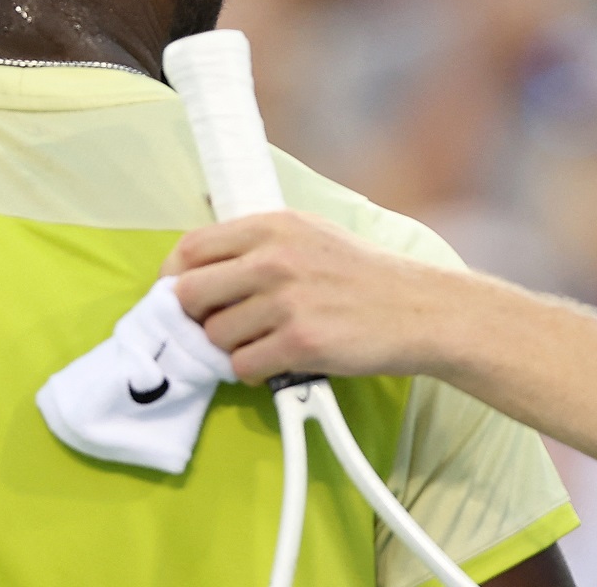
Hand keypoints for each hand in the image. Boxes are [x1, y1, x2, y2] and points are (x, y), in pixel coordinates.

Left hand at [161, 210, 464, 380]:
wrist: (420, 310)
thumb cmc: (364, 277)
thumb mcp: (312, 235)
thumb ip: (259, 244)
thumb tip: (201, 266)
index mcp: (273, 226)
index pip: (192, 248)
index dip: (177, 278)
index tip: (182, 296)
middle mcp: (274, 259)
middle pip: (190, 294)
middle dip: (197, 318)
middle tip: (220, 326)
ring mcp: (286, 301)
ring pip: (215, 336)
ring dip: (232, 347)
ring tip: (266, 341)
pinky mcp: (299, 343)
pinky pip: (242, 365)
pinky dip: (255, 370)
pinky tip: (280, 360)